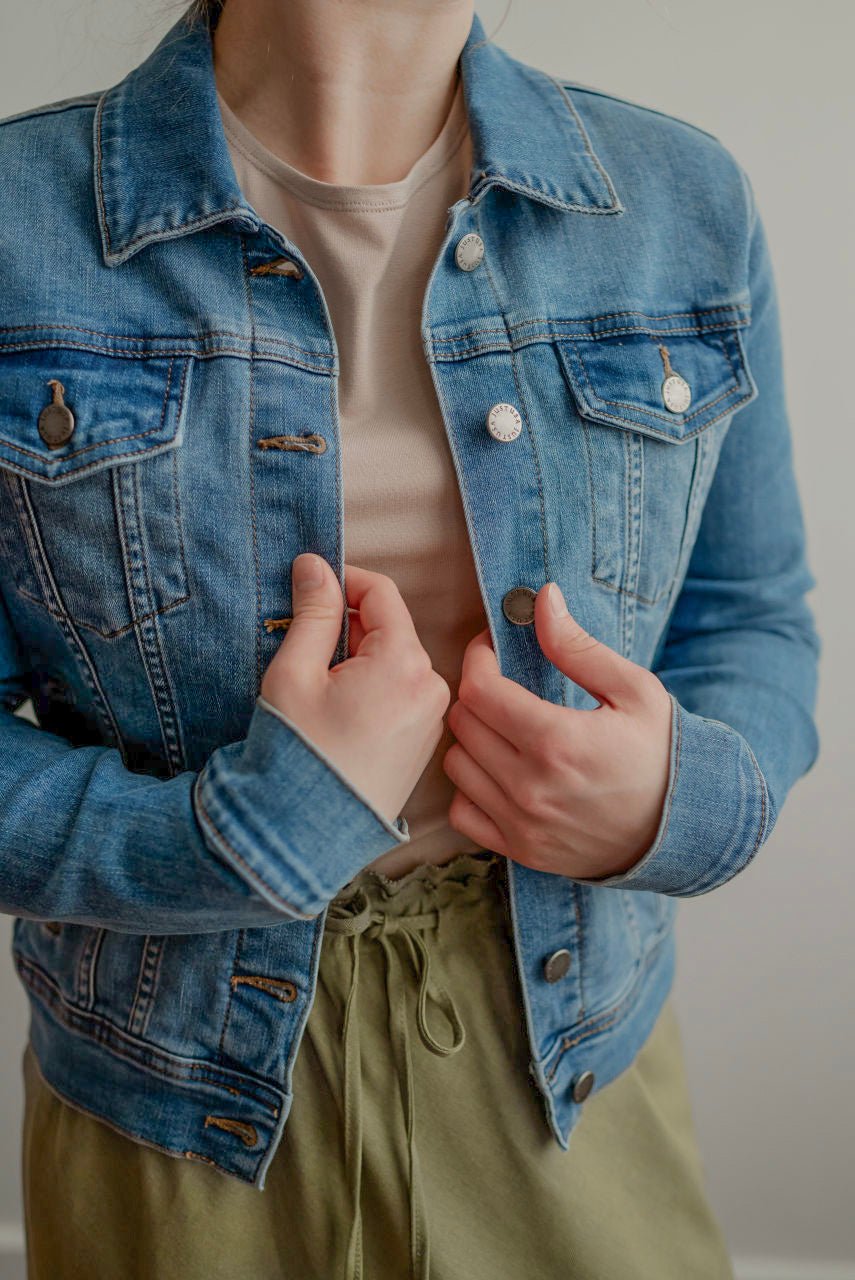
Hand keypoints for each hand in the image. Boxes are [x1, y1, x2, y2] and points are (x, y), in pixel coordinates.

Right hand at [260, 554, 450, 825]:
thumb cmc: (298, 753)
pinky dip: (371, 686)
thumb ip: (313, 612)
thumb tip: (316, 565)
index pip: (381, 593)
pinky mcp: (424, 741)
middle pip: (390, 628)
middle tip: (304, 647)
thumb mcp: (295, 672)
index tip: (310, 589)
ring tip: (319, 687)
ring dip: (358, 658)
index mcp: (403, 664)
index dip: (342, 581)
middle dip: (347, 626)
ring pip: (394, 660)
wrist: (306, 833)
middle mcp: (431, 686)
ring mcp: (432, 717)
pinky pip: (401, 692)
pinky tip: (339, 712)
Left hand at [442, 582, 672, 879]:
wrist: (684, 828)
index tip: (491, 650)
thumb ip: (578, 647)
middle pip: (462, 723)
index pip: (479, 689)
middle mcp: (531, 787)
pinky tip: (499, 772)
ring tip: (502, 727)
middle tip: (501, 684)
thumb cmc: (661, 753)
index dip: (478, 658)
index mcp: (556, 741)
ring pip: (456, 764)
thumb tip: (542, 598)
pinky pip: (461, 812)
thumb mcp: (634, 690)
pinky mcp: (520, 851)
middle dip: (476, 692)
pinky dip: (470, 788)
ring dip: (471, 738)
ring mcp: (522, 824)